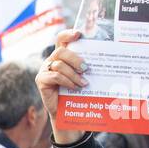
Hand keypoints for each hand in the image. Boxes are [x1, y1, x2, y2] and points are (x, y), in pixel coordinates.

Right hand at [35, 28, 88, 144]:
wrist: (67, 113)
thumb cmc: (78, 93)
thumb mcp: (84, 76)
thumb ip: (87, 67)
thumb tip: (107, 58)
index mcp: (62, 56)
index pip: (61, 38)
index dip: (68, 34)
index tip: (79, 34)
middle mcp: (51, 60)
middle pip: (61, 51)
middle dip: (75, 59)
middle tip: (87, 68)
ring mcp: (45, 70)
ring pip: (59, 64)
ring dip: (74, 74)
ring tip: (84, 83)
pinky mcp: (41, 81)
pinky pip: (55, 76)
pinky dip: (67, 81)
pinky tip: (75, 87)